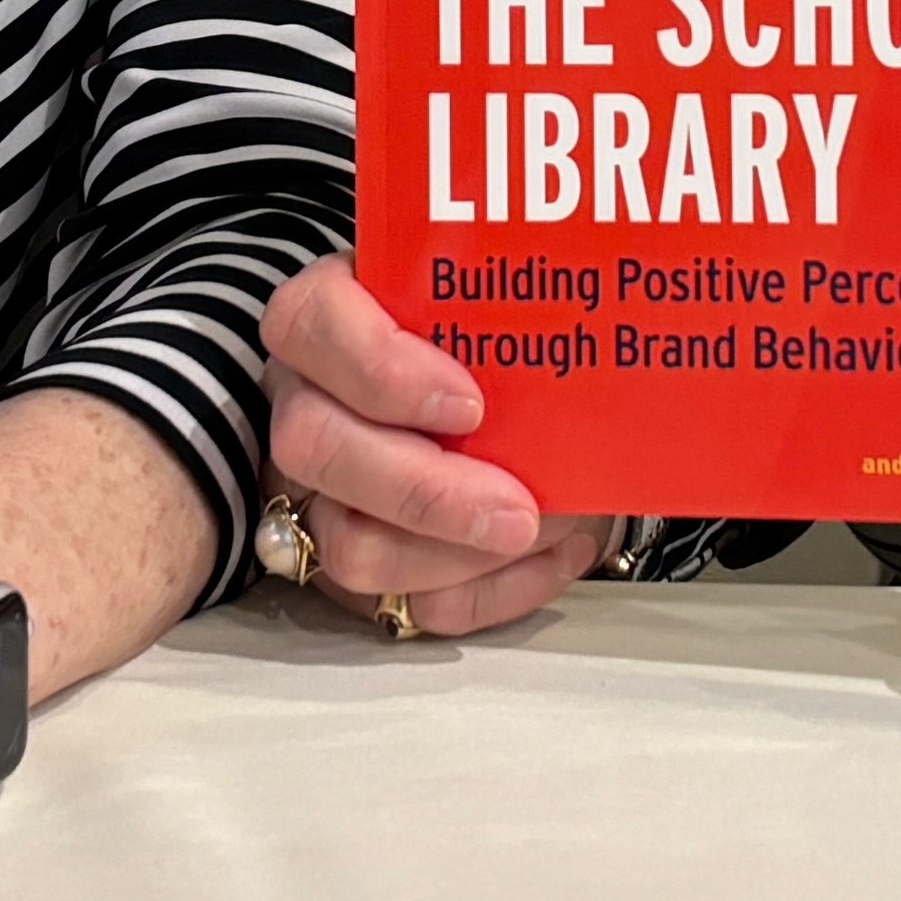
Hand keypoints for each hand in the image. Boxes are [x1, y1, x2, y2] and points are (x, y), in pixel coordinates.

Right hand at [259, 254, 615, 635]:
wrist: (518, 391)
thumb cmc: (498, 331)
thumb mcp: (497, 295)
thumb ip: (510, 302)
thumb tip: (593, 337)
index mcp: (329, 317)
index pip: (309, 324)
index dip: (381, 368)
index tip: (470, 404)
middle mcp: (307, 401)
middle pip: (314, 450)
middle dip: (425, 492)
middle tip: (518, 507)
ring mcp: (320, 491)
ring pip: (348, 547)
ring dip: (459, 557)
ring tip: (545, 528)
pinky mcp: (357, 566)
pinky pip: (407, 605)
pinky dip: (492, 591)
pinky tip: (556, 553)